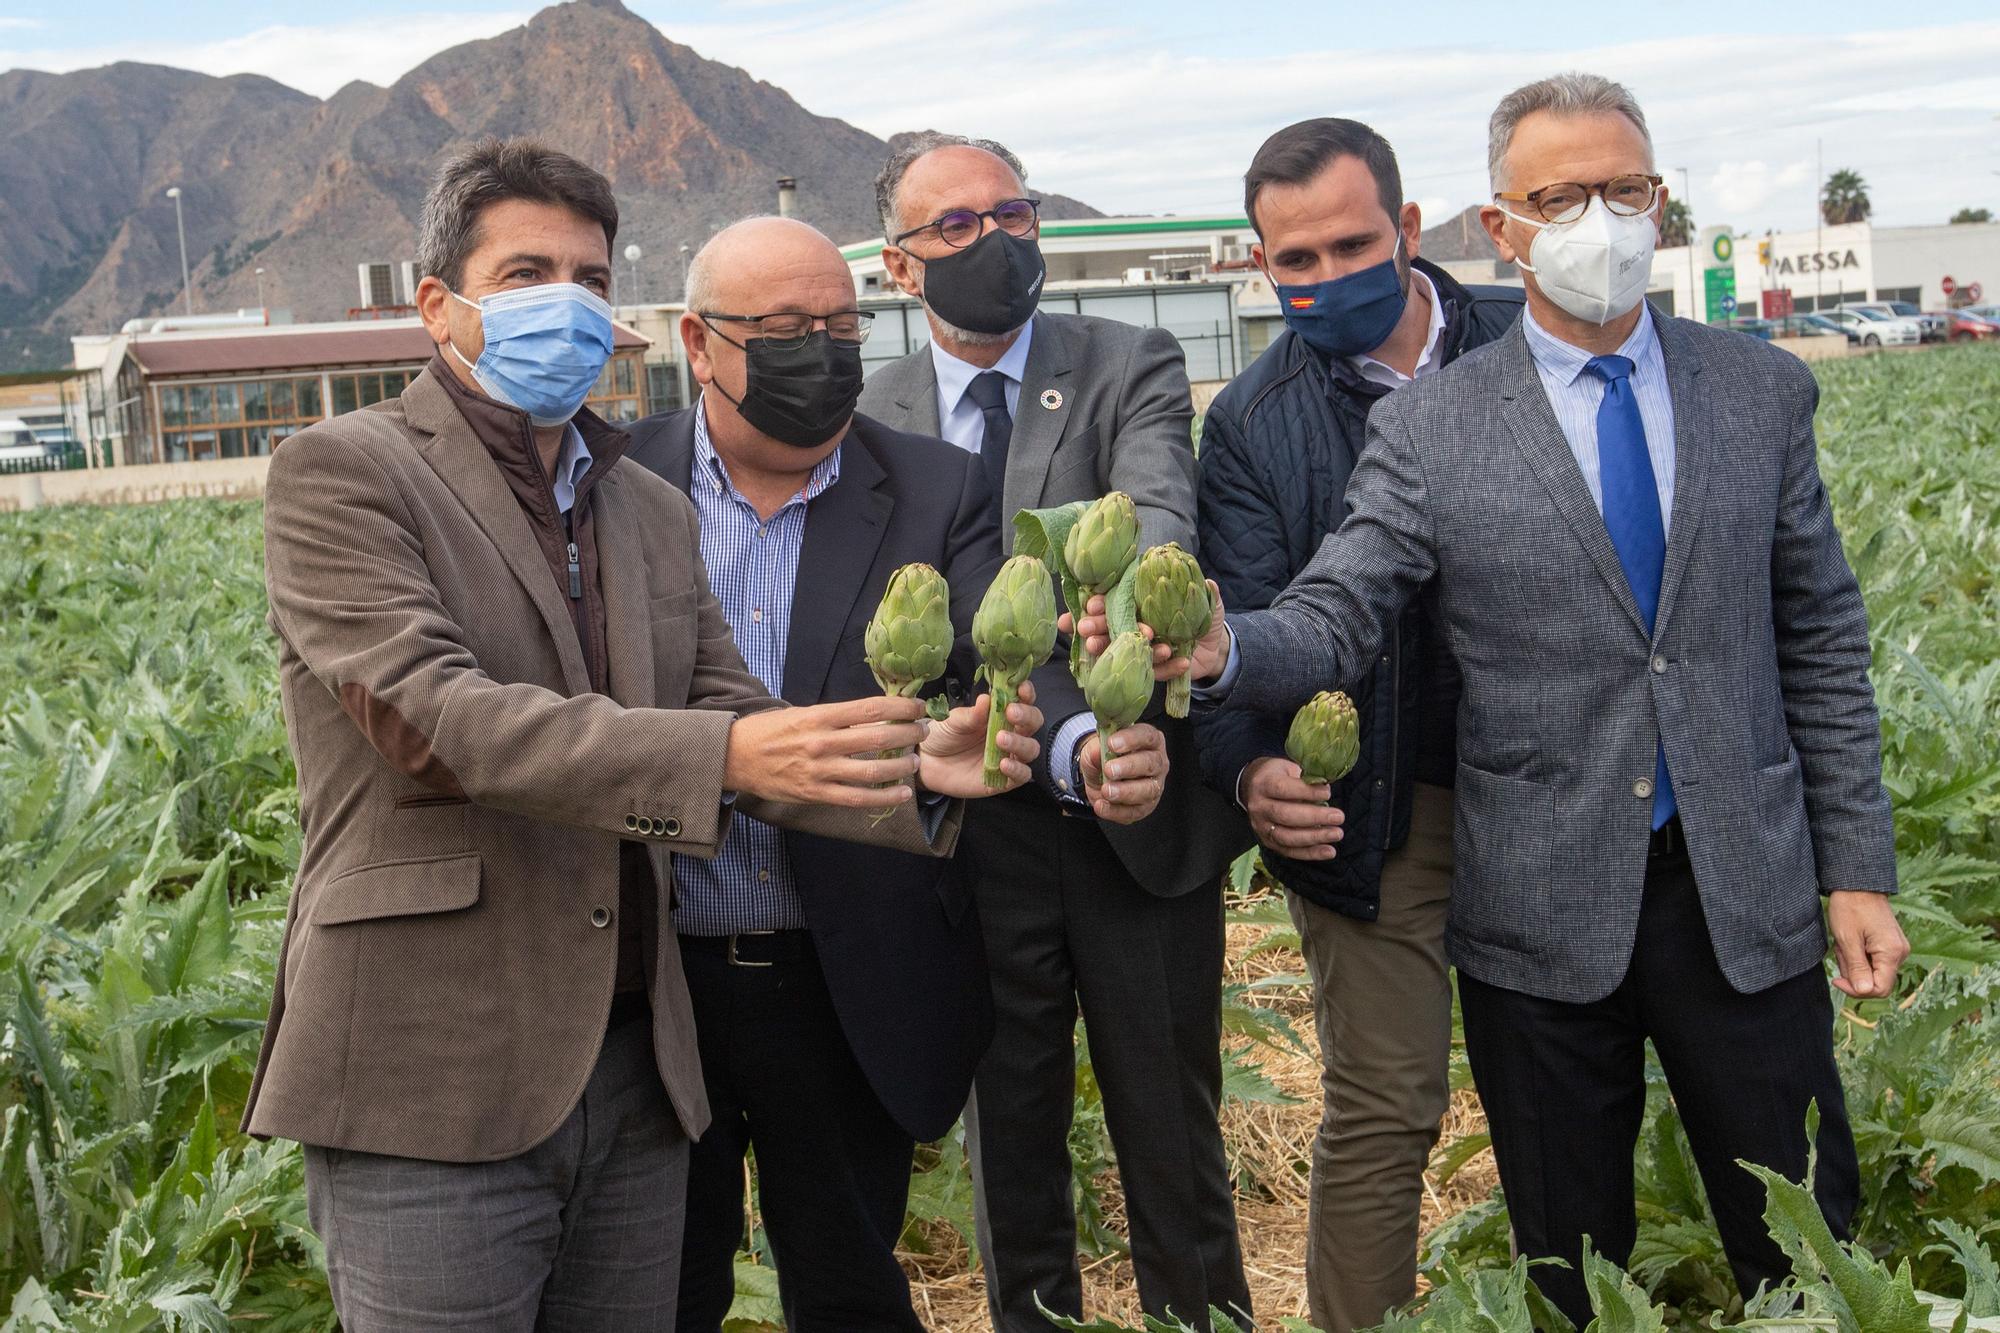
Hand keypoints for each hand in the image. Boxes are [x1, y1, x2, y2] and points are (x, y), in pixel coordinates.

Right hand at [723, 698, 927, 808]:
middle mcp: (822, 742)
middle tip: (924, 732)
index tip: (918, 708)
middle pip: (877, 738)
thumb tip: (873, 713)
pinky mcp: (815, 794)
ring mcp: (819, 771)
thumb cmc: (769, 731)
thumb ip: (835, 716)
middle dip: (908, 734)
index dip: (901, 708)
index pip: (870, 709)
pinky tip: (902, 794)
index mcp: (819, 717)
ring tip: (915, 762)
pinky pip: (857, 799)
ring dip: (901, 766)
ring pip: (872, 770)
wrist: (733, 757)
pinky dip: (884, 797)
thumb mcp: (801, 714)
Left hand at [918, 679, 1042, 796]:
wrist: (927, 762)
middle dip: (1027, 716)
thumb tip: (987, 699)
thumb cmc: (944, 736)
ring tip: (1000, 739)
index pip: (1023, 701)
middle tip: (1011, 713)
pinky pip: (1022, 775)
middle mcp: (1010, 733)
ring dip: (1020, 742)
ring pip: (1031, 749)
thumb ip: (971, 714)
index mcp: (1000, 714)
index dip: (1027, 694)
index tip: (1022, 688)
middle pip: (1033, 723)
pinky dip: (1017, 769)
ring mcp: (1009, 756)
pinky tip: (1003, 764)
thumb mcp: (953, 721)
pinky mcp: (1005, 779)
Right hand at [1060, 582, 1230, 682]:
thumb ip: (1207, 595)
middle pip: (1107, 628)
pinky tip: (1181, 661)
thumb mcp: (1207, 605)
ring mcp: (1142, 651)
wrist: (1215, 650)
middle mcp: (1135, 629)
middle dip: (1094, 629)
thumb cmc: (1202, 620)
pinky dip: (1168, 667)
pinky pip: (1156, 671)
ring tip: (1144, 640)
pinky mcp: (1154, 671)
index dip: (1098, 603)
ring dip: (1124, 650)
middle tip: (1087, 630)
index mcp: (1139, 608)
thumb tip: (1211, 583)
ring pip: (1123, 652)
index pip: (1112, 603)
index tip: (1092, 604)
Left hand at [1078, 722, 1167, 823]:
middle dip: (1129, 767)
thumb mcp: (1095, 748)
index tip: (1111, 743)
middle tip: (1110, 770)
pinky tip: (1102, 805)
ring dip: (1125, 791)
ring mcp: (1154, 786)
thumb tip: (1098, 752)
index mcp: (1149, 741)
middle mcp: (1156, 762)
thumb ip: (1096, 748)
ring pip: (1147, 790)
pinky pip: (1134, 811)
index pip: (1147, 736)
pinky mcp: (1145, 806)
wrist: (1099, 779)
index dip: (1131, 739)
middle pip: (1150, 763)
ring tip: (1106, 790)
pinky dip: (1116, 810)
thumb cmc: (1104, 757)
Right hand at [1240, 756, 1343, 860]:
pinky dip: (1310, 853)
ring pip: (1286, 837)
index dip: (1306, 792)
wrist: (1254, 788)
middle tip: (1338, 817)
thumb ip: (1307, 778)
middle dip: (1315, 817)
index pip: (1282, 789)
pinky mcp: (1268, 842)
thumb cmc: (1279, 776)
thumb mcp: (1289, 769)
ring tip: (1336, 834)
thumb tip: (1326, 788)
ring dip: (1314, 837)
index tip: (1328, 793)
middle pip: (1285, 815)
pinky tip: (1329, 851)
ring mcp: (1261, 827)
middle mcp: (1259, 807)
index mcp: (1263, 784)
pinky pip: (1289, 851)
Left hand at [1827, 890, 1908, 998]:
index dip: (1857, 990)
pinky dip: (1858, 955)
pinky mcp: (1890, 944)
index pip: (1880, 989)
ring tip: (1844, 942)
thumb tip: (1864, 991)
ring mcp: (1896, 948)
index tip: (1837, 979)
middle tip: (1840, 951)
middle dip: (1853, 973)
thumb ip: (1856, 967)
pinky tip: (1850, 941)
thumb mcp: (1847, 939)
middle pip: (1876, 981)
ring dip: (1854, 962)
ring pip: (1872, 970)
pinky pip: (1873, 960)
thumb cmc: (1850, 907)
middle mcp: (1900, 953)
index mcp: (1892, 953)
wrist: (1857, 884)